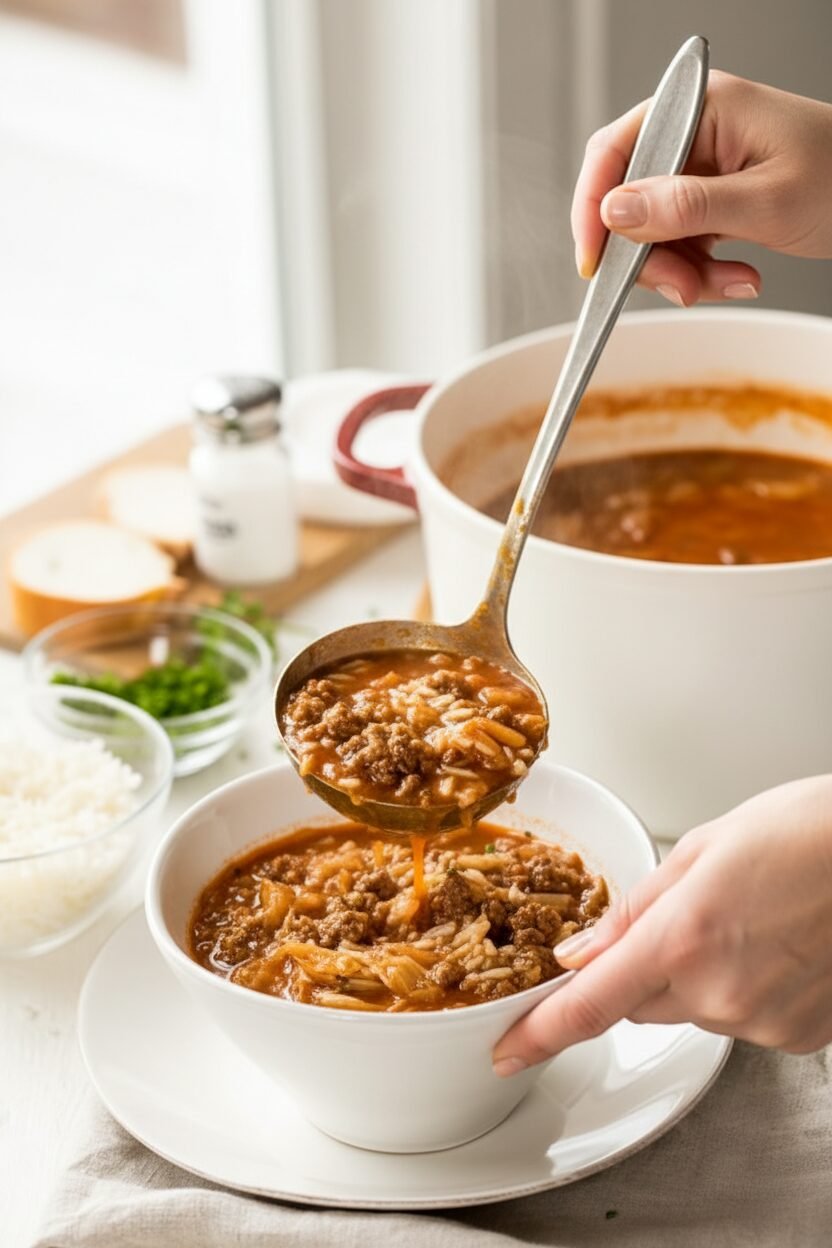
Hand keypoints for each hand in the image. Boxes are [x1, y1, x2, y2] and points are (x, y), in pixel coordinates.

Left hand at [493, 775, 831, 1075]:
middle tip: (690, 916)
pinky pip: (743, 1020)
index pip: (589, 1005)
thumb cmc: (804, 833)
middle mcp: (720, 991)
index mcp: (682, 937)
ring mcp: (763, 1021)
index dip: (540, 1033)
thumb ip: (633, 910)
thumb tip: (582, 953)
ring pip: (695, 1011)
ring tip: (749, 921)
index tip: (507, 1051)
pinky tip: (776, 946)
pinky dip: (746, 990)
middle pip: (642, 1004)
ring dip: (702, 977)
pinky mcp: (798, 1037)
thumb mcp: (701, 849)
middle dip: (646, 969)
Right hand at [571, 70, 831, 305]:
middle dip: (650, 255)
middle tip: (681, 288)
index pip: (616, 150)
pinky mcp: (712, 196)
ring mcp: (703, 165)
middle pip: (629, 199)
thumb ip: (686, 207)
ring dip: (681, 271)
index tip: (595, 261)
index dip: (595, 207)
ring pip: (653, 230)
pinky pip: (680, 241)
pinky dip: (700, 270)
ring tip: (729, 282)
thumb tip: (615, 213)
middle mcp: (695, 133)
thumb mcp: (765, 201)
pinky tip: (737, 276)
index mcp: (702, 109)